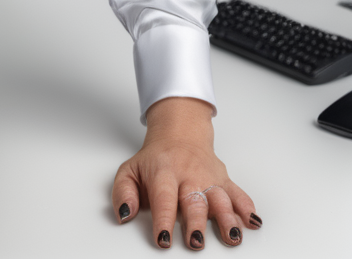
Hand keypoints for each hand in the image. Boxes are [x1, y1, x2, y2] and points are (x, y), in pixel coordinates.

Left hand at [112, 97, 261, 249]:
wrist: (179, 133)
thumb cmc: (155, 159)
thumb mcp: (130, 170)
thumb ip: (123, 193)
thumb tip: (123, 214)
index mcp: (163, 172)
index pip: (163, 197)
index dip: (163, 219)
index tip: (163, 238)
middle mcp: (188, 174)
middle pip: (194, 200)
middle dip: (196, 223)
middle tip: (195, 242)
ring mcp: (209, 178)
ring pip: (220, 198)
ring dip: (227, 218)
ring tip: (231, 237)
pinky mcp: (224, 181)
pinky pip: (239, 194)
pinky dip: (247, 207)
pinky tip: (252, 221)